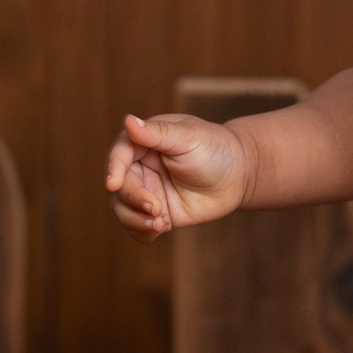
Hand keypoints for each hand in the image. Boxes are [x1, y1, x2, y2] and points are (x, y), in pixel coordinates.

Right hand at [104, 110, 252, 235]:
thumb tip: (128, 120)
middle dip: (133, 199)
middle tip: (156, 208)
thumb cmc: (214, 148)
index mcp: (144, 142)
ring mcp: (148, 191)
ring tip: (159, 224)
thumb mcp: (187, 137)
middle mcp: (141, 167)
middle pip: (120, 186)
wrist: (238, 176)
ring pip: (122, 208)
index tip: (113, 184)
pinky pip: (137, 226)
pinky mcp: (157, 213)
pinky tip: (158, 230)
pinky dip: (141, 232)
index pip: (119, 154)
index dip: (113, 168)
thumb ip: (156, 133)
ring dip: (134, 219)